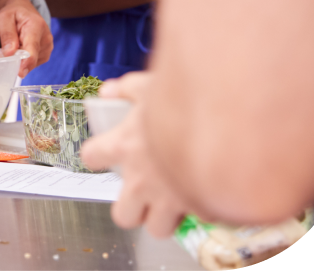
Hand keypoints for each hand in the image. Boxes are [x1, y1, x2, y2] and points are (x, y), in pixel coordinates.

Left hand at [0, 0, 52, 76]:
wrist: (22, 10)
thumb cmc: (13, 12)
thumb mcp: (4, 18)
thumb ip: (7, 34)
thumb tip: (10, 53)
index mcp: (37, 26)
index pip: (32, 49)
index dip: (26, 63)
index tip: (19, 73)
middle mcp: (45, 39)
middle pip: (28, 59)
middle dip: (8, 60)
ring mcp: (45, 49)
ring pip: (26, 64)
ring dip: (9, 60)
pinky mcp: (42, 56)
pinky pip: (26, 64)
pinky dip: (14, 61)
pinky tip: (6, 52)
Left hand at [80, 72, 188, 237]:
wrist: (221, 120)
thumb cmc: (181, 101)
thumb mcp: (150, 86)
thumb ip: (127, 89)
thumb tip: (107, 92)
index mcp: (124, 146)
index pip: (92, 158)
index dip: (97, 155)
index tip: (106, 152)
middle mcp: (140, 179)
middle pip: (123, 215)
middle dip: (132, 207)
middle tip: (144, 189)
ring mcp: (167, 198)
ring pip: (156, 228)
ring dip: (164, 215)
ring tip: (174, 197)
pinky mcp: (197, 208)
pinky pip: (195, 218)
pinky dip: (199, 208)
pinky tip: (204, 190)